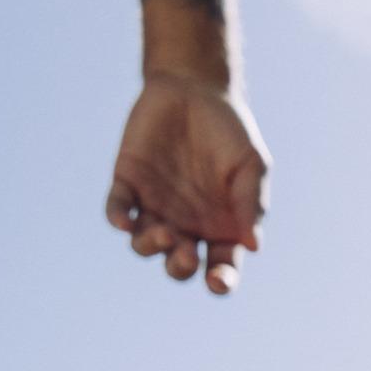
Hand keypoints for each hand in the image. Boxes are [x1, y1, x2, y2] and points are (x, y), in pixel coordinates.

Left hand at [104, 74, 269, 296]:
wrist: (194, 88)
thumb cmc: (230, 131)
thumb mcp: (251, 166)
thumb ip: (251, 204)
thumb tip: (253, 247)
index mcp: (220, 227)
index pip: (220, 267)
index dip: (220, 281)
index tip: (217, 279)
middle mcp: (186, 225)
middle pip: (178, 265)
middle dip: (179, 267)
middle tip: (184, 252)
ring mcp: (155, 206)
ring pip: (144, 245)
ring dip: (150, 246)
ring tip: (162, 230)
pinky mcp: (129, 183)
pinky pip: (118, 210)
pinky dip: (119, 219)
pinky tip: (123, 221)